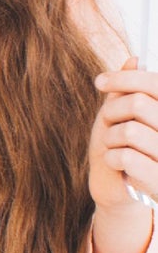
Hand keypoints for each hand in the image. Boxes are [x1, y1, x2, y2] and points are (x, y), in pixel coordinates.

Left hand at [91, 61, 157, 209]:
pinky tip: (115, 164)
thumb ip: (133, 91)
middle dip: (112, 111)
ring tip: (115, 148)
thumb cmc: (132, 148)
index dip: (125, 78)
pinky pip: (125, 156)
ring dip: (110, 138)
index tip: (99, 81)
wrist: (128, 193)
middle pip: (138, 103)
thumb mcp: (130, 117)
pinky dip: (111, 157)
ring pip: (128, 130)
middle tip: (107, 123)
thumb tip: (134, 60)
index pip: (156, 84)